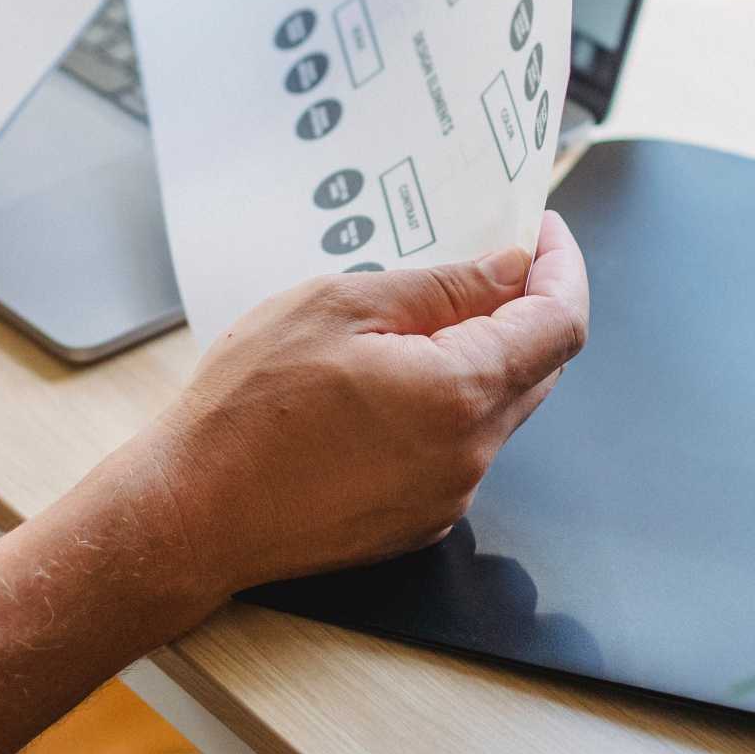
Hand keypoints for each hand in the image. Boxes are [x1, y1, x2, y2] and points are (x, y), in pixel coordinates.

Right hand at [129, 211, 587, 602]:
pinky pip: (457, 448)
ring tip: (412, 319)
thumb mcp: (340, 306)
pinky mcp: (416, 521)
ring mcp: (446, 496)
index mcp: (461, 393)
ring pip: (496, 409)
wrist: (192, 512)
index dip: (563, 269)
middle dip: (526, 307)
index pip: (560, 324)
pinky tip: (385, 382)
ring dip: (479, 356)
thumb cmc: (248, 407)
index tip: (544, 232)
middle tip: (485, 259)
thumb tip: (509, 269)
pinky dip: (446, 404)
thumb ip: (441, 286)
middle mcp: (470, 454)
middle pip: (538, 368)